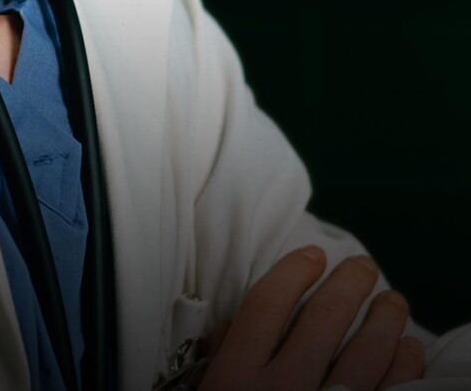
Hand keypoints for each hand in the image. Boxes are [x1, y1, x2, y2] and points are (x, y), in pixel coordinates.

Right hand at [197, 245, 426, 390]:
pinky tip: (408, 351)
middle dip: (348, 285)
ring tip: (392, 302)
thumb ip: (224, 363)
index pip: (268, 303)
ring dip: (385, 320)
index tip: (313, 254)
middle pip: (323, 319)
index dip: (294, 271)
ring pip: (366, 354)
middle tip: (363, 268)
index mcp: (236, 379)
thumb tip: (240, 324)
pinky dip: (405, 368)